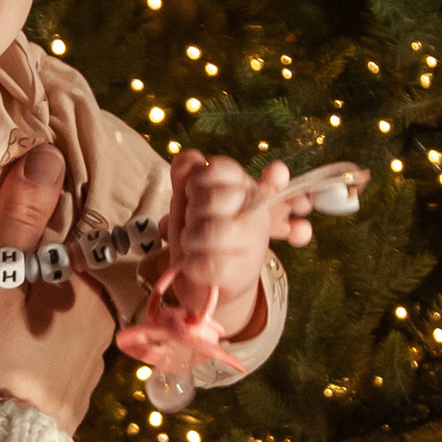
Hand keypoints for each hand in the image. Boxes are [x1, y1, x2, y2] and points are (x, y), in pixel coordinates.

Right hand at [0, 147, 113, 429]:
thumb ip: (20, 217)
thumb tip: (49, 153)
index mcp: (91, 295)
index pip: (82, 245)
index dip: (52, 235)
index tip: (21, 236)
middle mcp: (103, 331)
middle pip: (73, 287)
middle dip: (42, 280)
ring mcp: (88, 373)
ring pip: (66, 326)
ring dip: (37, 319)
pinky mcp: (68, 405)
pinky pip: (56, 363)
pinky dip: (35, 354)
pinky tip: (7, 359)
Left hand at [117, 154, 285, 371]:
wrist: (209, 283)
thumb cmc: (200, 235)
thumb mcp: (188, 200)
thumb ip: (185, 173)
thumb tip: (191, 158)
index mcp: (244, 186)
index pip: (220, 167)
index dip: (195, 181)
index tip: (193, 194)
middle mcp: (256, 210)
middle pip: (212, 197)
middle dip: (191, 212)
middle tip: (194, 224)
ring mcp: (254, 243)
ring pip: (210, 231)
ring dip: (189, 239)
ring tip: (193, 245)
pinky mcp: (242, 273)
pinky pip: (206, 263)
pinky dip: (190, 265)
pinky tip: (194, 265)